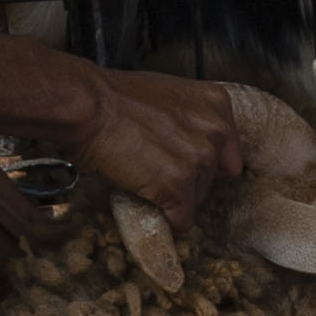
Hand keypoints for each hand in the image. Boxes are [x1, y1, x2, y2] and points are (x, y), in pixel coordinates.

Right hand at [54, 66, 234, 219]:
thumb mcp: (167, 94)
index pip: (227, 150)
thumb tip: (187, 141)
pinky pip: (182, 219)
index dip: (202, 161)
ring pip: (196, 199)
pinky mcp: (179, 185)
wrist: (88, 108)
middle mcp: (215, 130)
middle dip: (188, 180)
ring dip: (173, 198)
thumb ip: (188, 117)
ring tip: (144, 182)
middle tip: (156, 171)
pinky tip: (149, 207)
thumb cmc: (114, 98)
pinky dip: (167, 221)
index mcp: (215, 104)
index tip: (183, 163)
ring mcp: (199, 158)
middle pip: (213, 176)